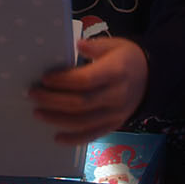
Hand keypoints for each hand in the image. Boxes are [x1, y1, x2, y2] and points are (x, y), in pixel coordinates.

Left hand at [30, 38, 147, 144]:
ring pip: (83, 122)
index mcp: (117, 72)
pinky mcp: (114, 125)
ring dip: (58, 119)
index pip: (86, 80)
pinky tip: (57, 137)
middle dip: (53, 100)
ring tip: (38, 113)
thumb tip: (77, 45)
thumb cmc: (127, 58)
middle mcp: (117, 95)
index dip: (63, 81)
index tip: (44, 78)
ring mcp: (116, 113)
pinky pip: (93, 135)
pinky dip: (74, 139)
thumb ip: (95, 46)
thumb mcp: (115, 45)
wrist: (151, 77)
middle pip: (81, 103)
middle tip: (33, 95)